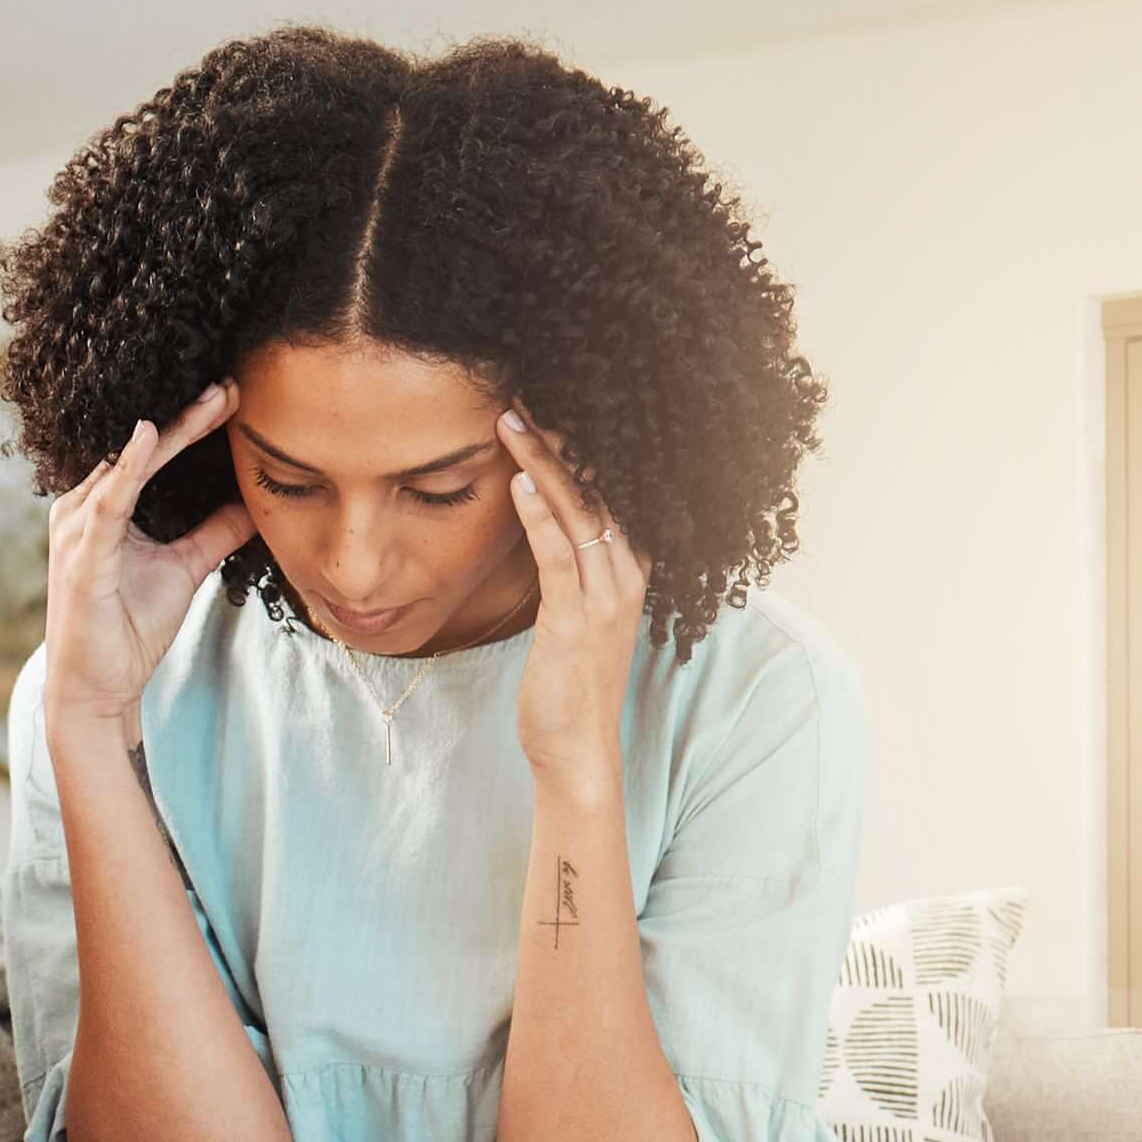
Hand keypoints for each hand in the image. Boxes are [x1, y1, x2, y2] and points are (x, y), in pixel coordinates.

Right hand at [37, 382, 245, 753]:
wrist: (98, 689)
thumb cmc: (129, 630)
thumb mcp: (185, 569)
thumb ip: (214, 533)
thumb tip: (255, 504)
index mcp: (102, 507)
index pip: (151, 453)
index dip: (193, 423)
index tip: (234, 396)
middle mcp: (83, 507)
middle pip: (140, 448)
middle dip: (188, 415)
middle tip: (232, 384)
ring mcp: (77, 528)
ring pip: (128, 464)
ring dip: (172, 430)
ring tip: (212, 399)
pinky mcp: (83, 555)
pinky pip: (108, 501)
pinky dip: (128, 466)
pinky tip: (151, 435)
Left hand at [504, 415, 644, 795]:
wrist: (574, 748)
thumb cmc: (567, 682)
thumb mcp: (571, 612)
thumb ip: (567, 564)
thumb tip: (541, 516)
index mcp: (630, 567)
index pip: (612, 491)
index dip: (585, 447)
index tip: (551, 404)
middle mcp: (627, 574)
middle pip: (599, 488)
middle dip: (562, 439)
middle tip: (526, 393)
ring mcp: (606, 596)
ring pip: (580, 511)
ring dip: (544, 462)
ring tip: (511, 420)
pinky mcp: (576, 619)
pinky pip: (561, 555)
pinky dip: (541, 516)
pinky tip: (519, 481)